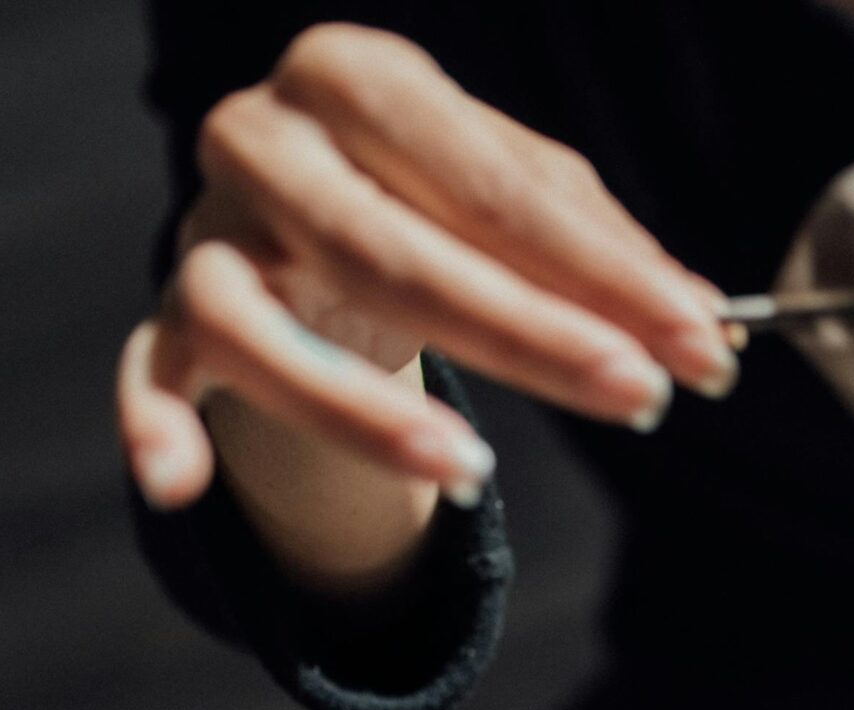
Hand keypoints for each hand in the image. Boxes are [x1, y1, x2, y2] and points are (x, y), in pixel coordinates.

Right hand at [117, 23, 736, 514]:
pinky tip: (179, 484)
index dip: (610, 276)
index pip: (497, 188)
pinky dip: (151, 424)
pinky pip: (148, 371)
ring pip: (257, 322)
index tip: (705, 346)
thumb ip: (601, 250)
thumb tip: (705, 321)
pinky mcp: (167, 311)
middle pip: (393, 253)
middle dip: (528, 334)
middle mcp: (266, 140)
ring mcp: (205, 229)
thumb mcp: (518, 196)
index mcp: (361, 82)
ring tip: (469, 473)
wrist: (305, 203)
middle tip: (639, 396)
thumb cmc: (433, 193)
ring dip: (358, 409)